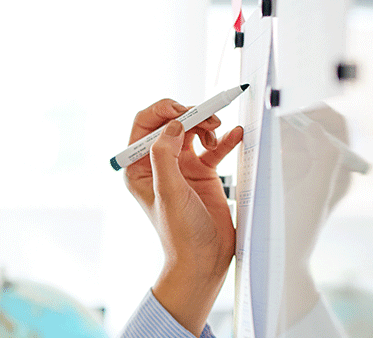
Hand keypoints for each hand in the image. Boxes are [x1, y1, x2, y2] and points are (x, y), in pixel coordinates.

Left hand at [123, 99, 243, 333]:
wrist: (204, 261)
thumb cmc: (180, 234)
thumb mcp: (168, 191)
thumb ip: (165, 155)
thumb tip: (173, 125)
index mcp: (138, 167)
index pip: (144, 125)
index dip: (163, 111)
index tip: (184, 111)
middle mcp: (157, 164)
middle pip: (170, 124)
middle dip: (189, 115)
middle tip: (208, 119)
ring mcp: (181, 168)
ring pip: (191, 131)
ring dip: (206, 125)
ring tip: (217, 132)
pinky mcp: (202, 174)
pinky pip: (213, 148)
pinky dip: (224, 140)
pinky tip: (234, 135)